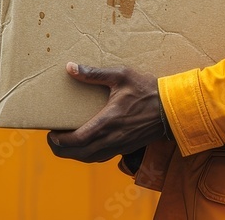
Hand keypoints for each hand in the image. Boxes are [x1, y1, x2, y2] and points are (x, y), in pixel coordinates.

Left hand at [47, 62, 166, 162]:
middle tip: (52, 140)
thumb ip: (94, 73)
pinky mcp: (127, 147)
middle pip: (79, 154)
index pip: (77, 139)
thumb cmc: (148, 90)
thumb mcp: (121, 75)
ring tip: (65, 144)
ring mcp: (120, 145)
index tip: (50, 133)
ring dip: (74, 154)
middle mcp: (112, 138)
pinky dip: (88, 155)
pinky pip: (102, 157)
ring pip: (90, 158)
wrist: (174, 109)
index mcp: (108, 121)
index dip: (60, 140)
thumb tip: (71, 67)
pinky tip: (86, 147)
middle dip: (62, 150)